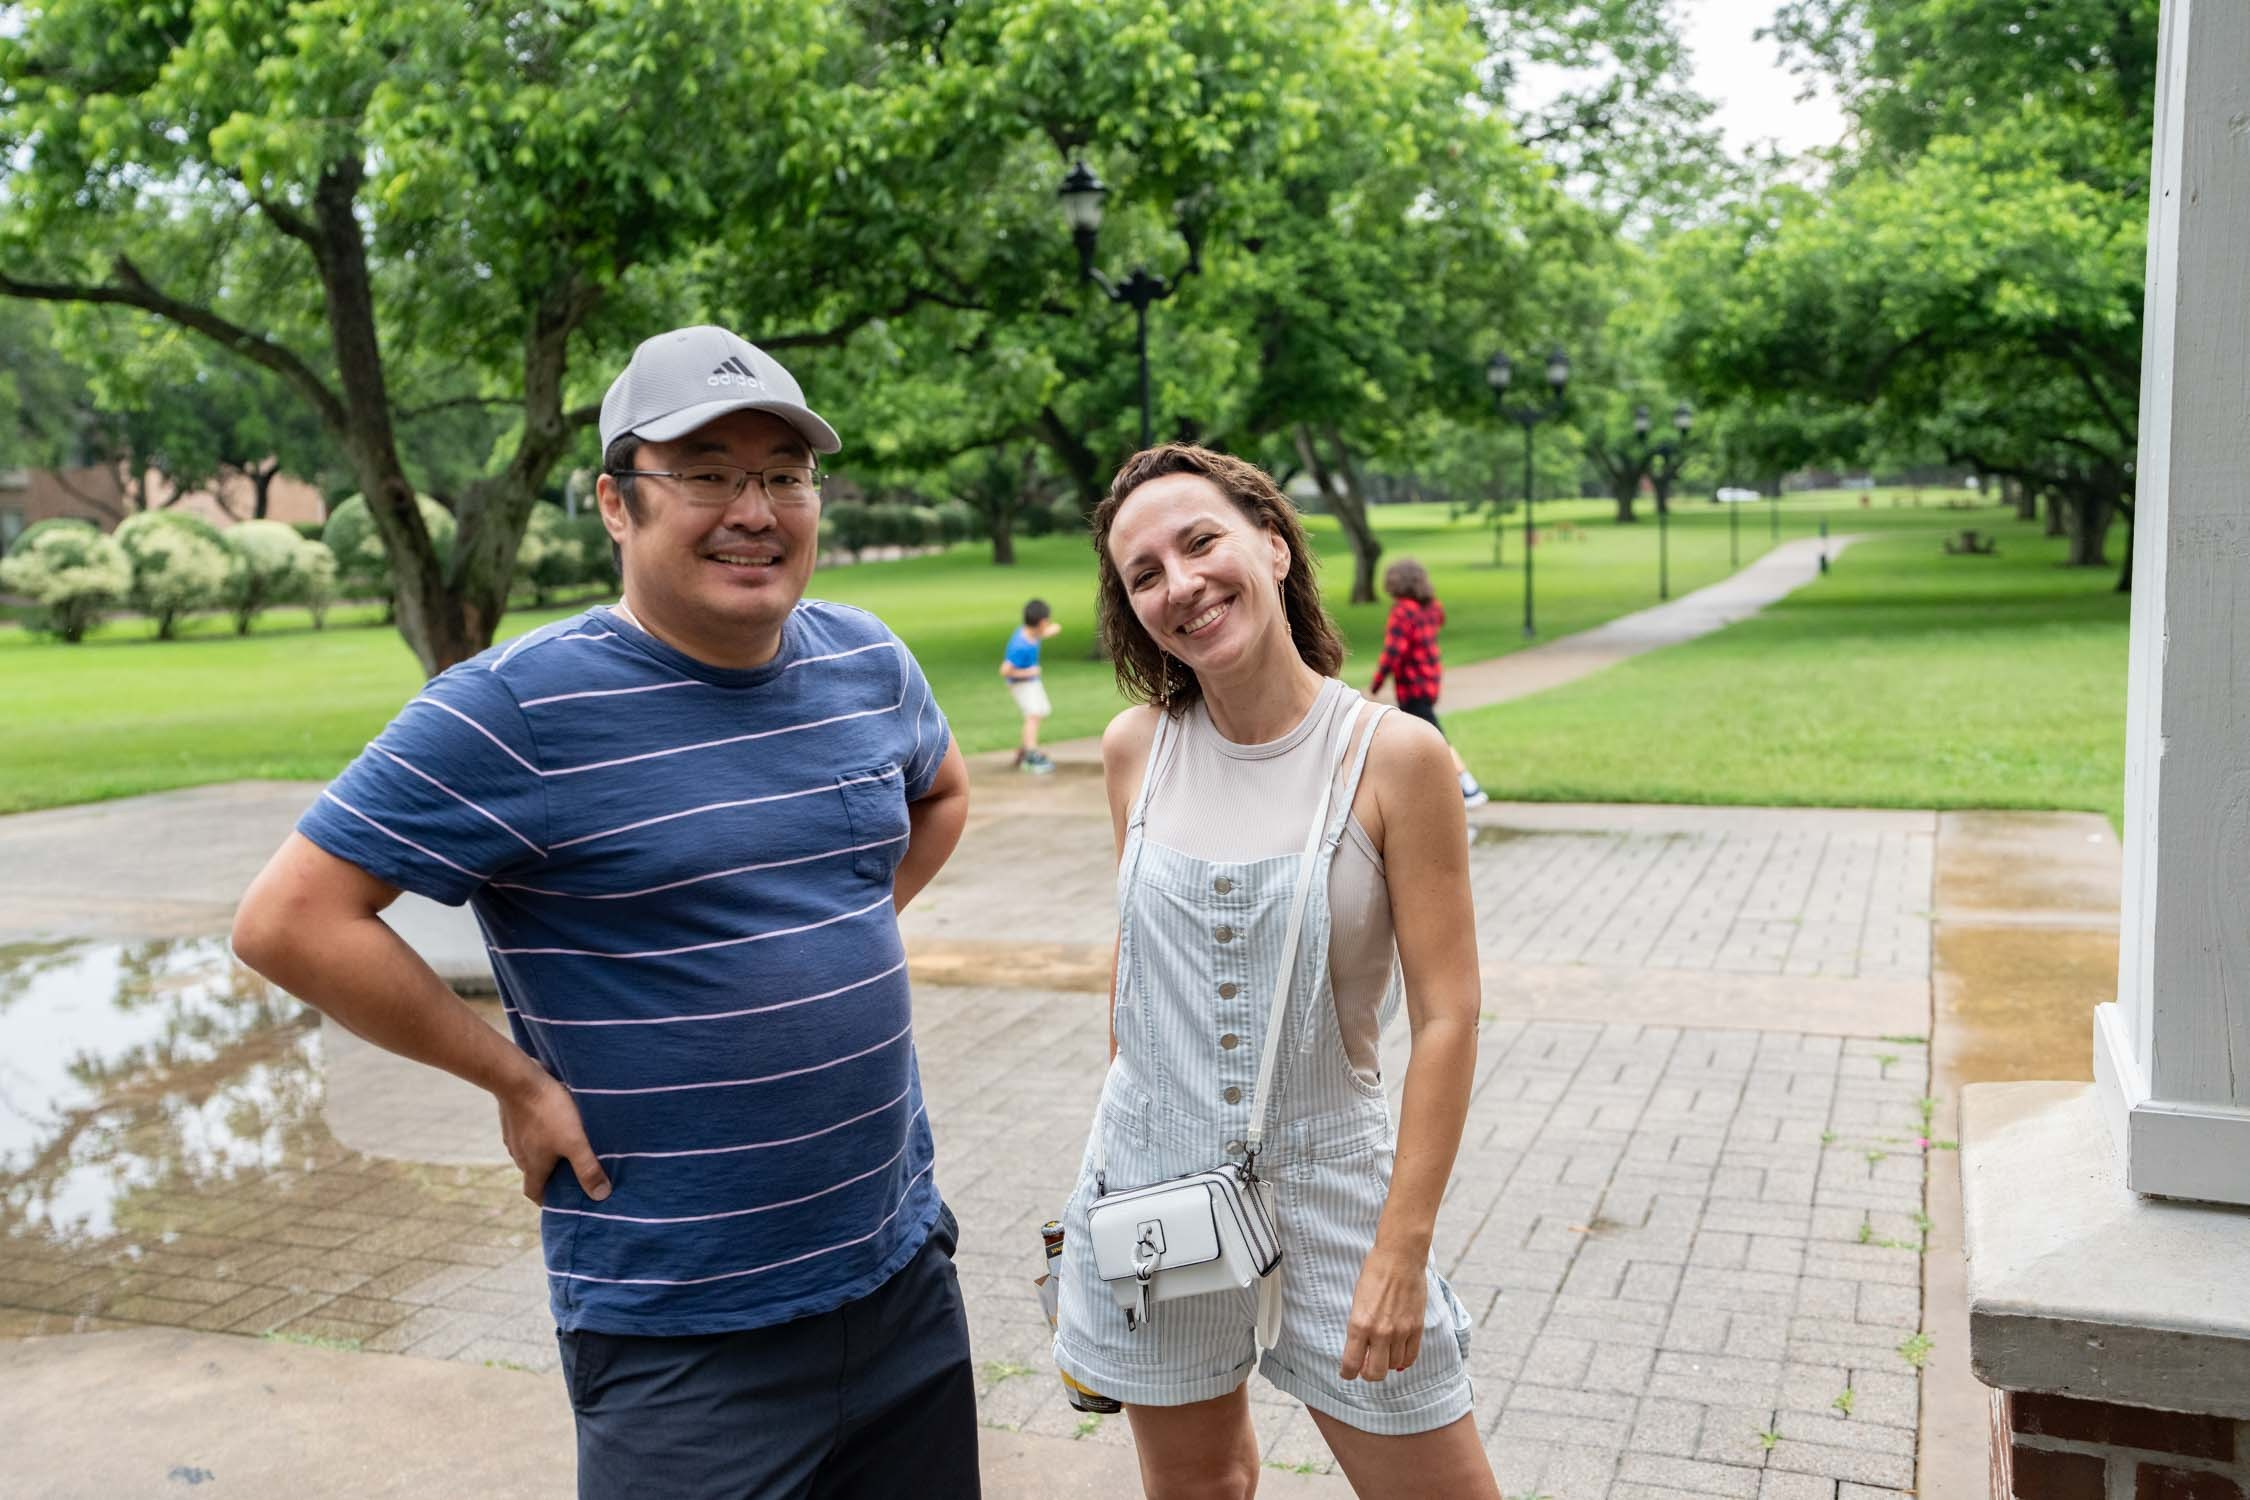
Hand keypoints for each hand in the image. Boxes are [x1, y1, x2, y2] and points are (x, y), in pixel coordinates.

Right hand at [497, 1067, 610, 1204]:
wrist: (518, 1078)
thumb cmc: (548, 1111)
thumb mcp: (574, 1142)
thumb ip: (587, 1168)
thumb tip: (601, 1196)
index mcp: (532, 1166)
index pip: (534, 1193)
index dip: (548, 1200)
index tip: (562, 1200)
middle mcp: (519, 1154)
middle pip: (535, 1172)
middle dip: (553, 1174)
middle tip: (574, 1170)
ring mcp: (514, 1135)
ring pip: (531, 1150)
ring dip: (547, 1151)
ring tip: (570, 1144)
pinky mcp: (514, 1116)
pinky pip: (528, 1130)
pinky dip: (541, 1131)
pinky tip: (555, 1120)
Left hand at [1339, 1244, 1425, 1380]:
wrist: (1400, 1257)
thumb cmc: (1374, 1274)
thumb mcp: (1357, 1302)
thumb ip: (1359, 1327)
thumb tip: (1361, 1349)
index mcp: (1359, 1324)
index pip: (1351, 1364)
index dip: (1347, 1374)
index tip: (1347, 1374)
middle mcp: (1380, 1332)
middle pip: (1374, 1373)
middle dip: (1368, 1374)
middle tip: (1365, 1368)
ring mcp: (1400, 1332)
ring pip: (1393, 1366)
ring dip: (1386, 1364)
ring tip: (1382, 1354)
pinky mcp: (1416, 1328)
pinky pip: (1411, 1356)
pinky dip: (1403, 1360)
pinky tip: (1398, 1355)